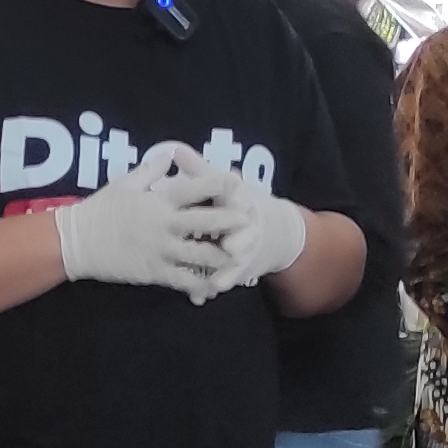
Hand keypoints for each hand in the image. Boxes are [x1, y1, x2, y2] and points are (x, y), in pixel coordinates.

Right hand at [49, 143, 233, 292]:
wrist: (77, 243)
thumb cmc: (100, 210)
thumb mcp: (124, 184)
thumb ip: (151, 170)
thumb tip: (170, 154)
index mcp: (159, 201)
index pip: (195, 188)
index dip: (217, 182)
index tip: (236, 180)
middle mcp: (165, 225)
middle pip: (207, 221)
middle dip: (232, 220)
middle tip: (252, 220)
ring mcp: (161, 250)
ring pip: (201, 254)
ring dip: (223, 255)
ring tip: (240, 256)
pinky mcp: (154, 272)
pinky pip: (184, 279)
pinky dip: (200, 284)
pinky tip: (213, 287)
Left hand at [192, 168, 308, 303]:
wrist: (274, 232)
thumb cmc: (236, 204)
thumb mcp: (221, 185)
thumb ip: (197, 171)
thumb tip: (174, 150)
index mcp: (240, 202)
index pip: (238, 195)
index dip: (236, 191)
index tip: (234, 185)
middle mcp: (245, 227)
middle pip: (243, 234)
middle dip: (238, 240)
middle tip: (229, 246)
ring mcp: (242, 251)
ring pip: (235, 263)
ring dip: (226, 273)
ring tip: (215, 283)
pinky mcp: (236, 271)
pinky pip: (223, 281)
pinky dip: (210, 289)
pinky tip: (199, 298)